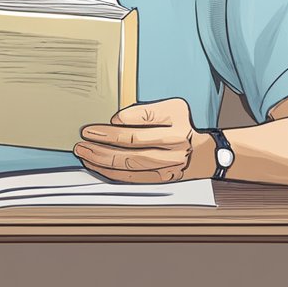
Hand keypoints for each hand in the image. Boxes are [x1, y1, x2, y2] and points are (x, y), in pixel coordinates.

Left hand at [74, 97, 211, 182]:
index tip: (106, 120)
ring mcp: (168, 165)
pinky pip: (132, 178)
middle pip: (133, 143)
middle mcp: (173, 145)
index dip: (122, 119)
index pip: (145, 118)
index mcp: (176, 122)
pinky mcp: (160, 179)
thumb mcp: (173, 107)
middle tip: (84, 137)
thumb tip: (116, 120)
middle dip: (104, 140)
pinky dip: (111, 172)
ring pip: (130, 163)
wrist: (204, 154)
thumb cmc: (182, 125)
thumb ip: (146, 111)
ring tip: (83, 151)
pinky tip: (96, 165)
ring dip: (102, 158)